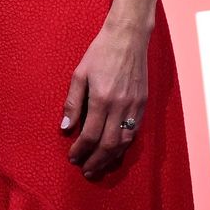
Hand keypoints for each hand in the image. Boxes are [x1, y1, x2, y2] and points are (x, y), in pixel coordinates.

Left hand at [60, 21, 148, 178]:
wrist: (128, 38)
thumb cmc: (100, 53)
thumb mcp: (79, 74)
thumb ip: (73, 103)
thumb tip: (66, 129)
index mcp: (102, 98)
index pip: (91, 135)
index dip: (81, 150)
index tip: (73, 158)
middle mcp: (121, 105)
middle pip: (109, 144)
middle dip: (96, 161)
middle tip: (86, 172)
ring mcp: (135, 106)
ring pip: (124, 141)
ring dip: (111, 158)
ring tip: (99, 168)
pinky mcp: (143, 104)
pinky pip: (134, 132)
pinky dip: (124, 146)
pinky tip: (115, 152)